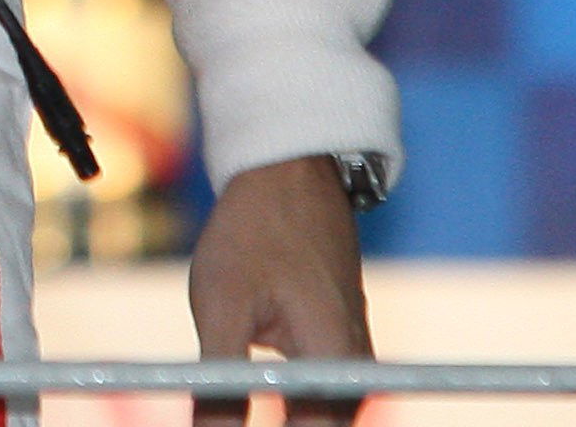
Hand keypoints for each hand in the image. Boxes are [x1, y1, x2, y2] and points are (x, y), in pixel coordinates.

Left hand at [191, 155, 372, 425]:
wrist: (289, 175)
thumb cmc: (254, 232)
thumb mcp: (221, 306)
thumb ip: (218, 384)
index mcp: (336, 365)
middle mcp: (357, 371)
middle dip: (272, 426)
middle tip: (218, 421)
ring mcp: (351, 359)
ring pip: (317, 416)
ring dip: (281, 418)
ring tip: (226, 413)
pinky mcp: (337, 347)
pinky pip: (315, 395)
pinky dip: (285, 405)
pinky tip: (238, 403)